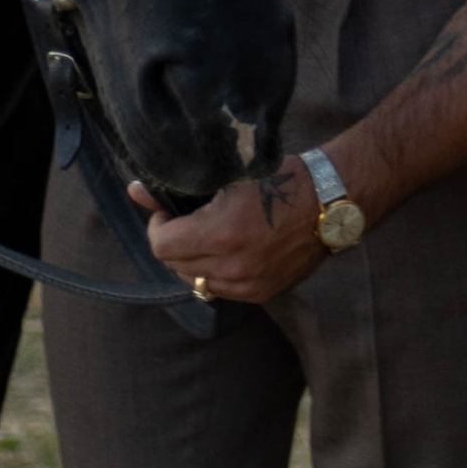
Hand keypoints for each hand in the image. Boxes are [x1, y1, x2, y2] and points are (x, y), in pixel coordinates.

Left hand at [136, 156, 330, 310]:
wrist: (332, 202)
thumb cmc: (283, 179)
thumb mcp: (230, 174)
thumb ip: (180, 188)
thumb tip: (134, 190)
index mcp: (220, 234)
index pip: (161, 246)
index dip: (158, 226)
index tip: (167, 213)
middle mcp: (231, 267)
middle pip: (175, 266)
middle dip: (173, 243)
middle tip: (186, 222)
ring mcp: (248, 285)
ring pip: (196, 281)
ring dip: (193, 261)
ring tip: (208, 237)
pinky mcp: (262, 293)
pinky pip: (222, 289)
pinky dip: (217, 272)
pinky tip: (229, 251)